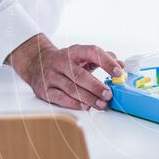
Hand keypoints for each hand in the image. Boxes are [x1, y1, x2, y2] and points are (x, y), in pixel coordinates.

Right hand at [7, 33, 123, 110]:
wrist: (36, 62)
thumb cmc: (66, 61)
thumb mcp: (83, 55)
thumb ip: (103, 58)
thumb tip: (122, 64)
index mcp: (74, 51)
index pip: (92, 52)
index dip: (106, 61)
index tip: (118, 71)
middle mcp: (61, 62)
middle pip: (80, 75)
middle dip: (96, 86)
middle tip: (109, 94)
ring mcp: (51, 76)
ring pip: (71, 88)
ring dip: (88, 98)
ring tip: (101, 104)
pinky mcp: (45, 89)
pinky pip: (60, 98)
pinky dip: (74, 103)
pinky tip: (86, 107)